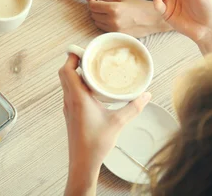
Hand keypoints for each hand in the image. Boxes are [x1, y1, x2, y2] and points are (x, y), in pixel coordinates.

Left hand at [59, 54, 150, 194]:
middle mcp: (70, 100)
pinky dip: (77, 84)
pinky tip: (91, 88)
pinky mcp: (70, 113)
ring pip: (66, 83)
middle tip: (90, 56)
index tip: (84, 49)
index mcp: (78, 98)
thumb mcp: (118, 122)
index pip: (66, 70)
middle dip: (74, 61)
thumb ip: (134, 107)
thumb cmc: (95, 144)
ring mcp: (68, 107)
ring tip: (92, 68)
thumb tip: (146, 95)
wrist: (82, 163)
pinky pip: (70, 92)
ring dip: (75, 72)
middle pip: (64, 73)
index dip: (72, 56)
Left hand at [87, 0, 170, 36]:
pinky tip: (114, 20)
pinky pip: (103, 29)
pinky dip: (105, 24)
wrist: (153, 19)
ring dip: (100, 17)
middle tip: (106, 5)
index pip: (92, 5)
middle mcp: (112, 20)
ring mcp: (114, 30)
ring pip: (96, 22)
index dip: (93, 1)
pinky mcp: (116, 35)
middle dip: (96, 9)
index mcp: (113, 8)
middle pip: (93, 14)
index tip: (98, 0)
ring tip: (111, 13)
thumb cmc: (138, 5)